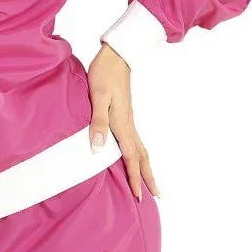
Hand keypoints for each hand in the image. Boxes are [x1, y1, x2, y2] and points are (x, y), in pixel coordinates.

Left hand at [87, 42, 159, 201]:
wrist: (117, 55)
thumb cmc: (104, 74)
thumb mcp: (97, 97)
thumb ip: (98, 122)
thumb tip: (97, 148)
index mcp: (122, 124)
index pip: (131, 157)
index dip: (134, 178)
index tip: (139, 196)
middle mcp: (129, 125)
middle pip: (142, 157)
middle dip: (148, 177)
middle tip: (155, 195)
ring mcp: (129, 120)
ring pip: (142, 149)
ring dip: (146, 167)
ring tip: (150, 181)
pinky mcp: (127, 115)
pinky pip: (136, 141)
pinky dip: (140, 155)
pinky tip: (136, 157)